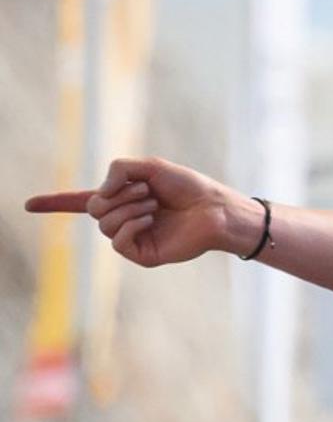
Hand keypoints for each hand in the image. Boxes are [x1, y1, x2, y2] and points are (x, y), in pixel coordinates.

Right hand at [24, 157, 238, 267]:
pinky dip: (131, 224)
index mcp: (123, 199)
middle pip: (93, 208)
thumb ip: (119, 170)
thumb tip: (99, 194)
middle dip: (118, 194)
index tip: (28, 204)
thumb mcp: (149, 167)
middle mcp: (124, 219)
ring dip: (130, 207)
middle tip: (147, 191)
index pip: (80, 201)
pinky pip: (117, 241)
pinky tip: (152, 219)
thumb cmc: (188, 186)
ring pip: (105, 223)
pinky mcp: (142, 255)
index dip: (55, 202)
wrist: (215, 208)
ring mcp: (132, 238)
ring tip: (155, 205)